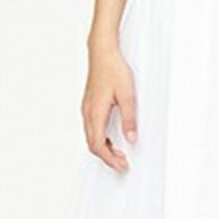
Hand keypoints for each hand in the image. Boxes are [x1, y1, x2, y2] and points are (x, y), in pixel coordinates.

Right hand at [81, 41, 138, 170]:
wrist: (102, 53)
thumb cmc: (113, 69)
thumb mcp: (127, 95)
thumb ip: (129, 119)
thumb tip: (131, 139)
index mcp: (95, 113)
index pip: (97, 145)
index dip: (109, 159)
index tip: (122, 165)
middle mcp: (88, 113)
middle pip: (92, 144)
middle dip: (107, 157)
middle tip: (122, 163)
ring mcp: (87, 109)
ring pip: (91, 137)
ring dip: (103, 148)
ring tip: (119, 153)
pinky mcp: (89, 105)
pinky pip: (91, 128)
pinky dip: (100, 138)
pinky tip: (111, 137)